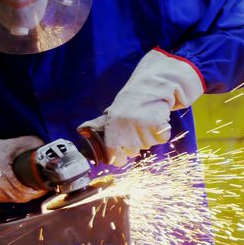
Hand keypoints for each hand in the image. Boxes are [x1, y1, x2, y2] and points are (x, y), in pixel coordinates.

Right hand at [0, 124, 48, 202]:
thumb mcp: (16, 143)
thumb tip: (46, 147)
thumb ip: (33, 144)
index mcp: (3, 176)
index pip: (25, 192)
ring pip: (15, 200)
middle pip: (22, 198)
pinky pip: (8, 199)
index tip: (45, 186)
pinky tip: (23, 189)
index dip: (37, 191)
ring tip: (34, 187)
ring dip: (25, 195)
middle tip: (42, 186)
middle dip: (34, 193)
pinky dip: (16, 195)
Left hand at [79, 49, 202, 166]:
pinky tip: (157, 121)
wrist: (150, 87)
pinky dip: (162, 132)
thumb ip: (98, 124)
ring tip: (147, 121)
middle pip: (133, 151)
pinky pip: (162, 138)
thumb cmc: (129, 103)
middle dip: (136, 143)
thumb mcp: (112, 112)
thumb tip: (80, 129)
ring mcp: (142, 125)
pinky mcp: (158, 124)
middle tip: (137, 127)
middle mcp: (126, 127)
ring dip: (150, 137)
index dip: (120, 157)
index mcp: (112, 126)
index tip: (123, 151)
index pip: (115, 157)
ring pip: (149, 145)